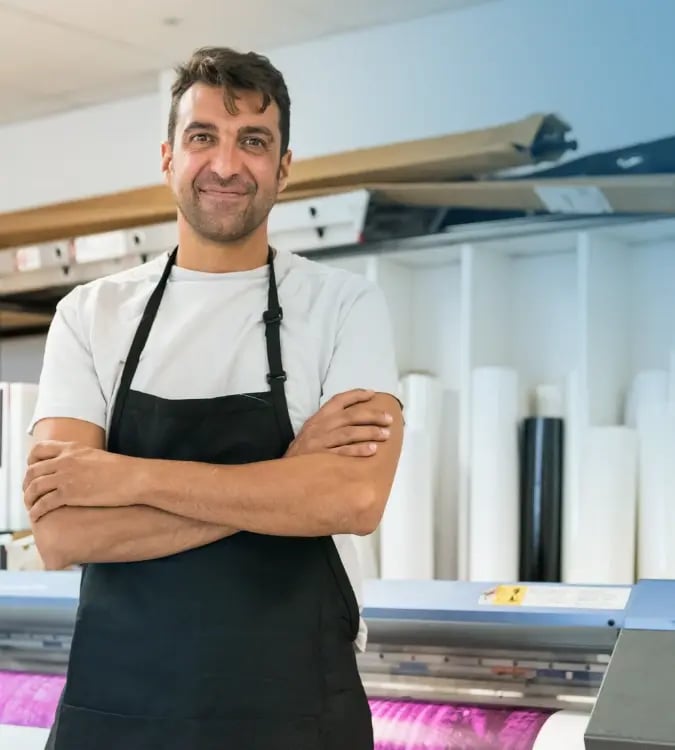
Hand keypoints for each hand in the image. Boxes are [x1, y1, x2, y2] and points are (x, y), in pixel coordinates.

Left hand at [23, 440, 138, 522]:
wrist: (135, 479)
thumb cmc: (123, 470)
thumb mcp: (97, 456)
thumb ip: (81, 459)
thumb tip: (76, 469)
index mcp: (72, 448)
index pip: (39, 450)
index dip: (30, 462)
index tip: (32, 471)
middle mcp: (65, 460)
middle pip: (32, 470)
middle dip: (26, 484)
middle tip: (29, 493)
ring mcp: (66, 477)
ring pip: (34, 487)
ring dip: (28, 499)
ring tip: (31, 507)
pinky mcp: (69, 494)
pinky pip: (43, 503)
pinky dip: (36, 511)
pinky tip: (38, 516)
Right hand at [286, 389, 393, 458]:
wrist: (282, 473)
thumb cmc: (302, 453)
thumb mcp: (311, 432)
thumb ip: (328, 425)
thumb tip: (355, 421)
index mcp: (318, 418)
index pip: (338, 400)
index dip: (356, 395)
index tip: (372, 394)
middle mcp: (320, 427)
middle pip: (350, 416)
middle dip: (372, 415)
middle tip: (389, 419)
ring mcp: (320, 442)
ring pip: (349, 432)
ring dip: (370, 432)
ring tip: (386, 435)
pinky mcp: (321, 458)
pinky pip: (343, 452)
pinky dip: (359, 450)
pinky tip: (372, 450)